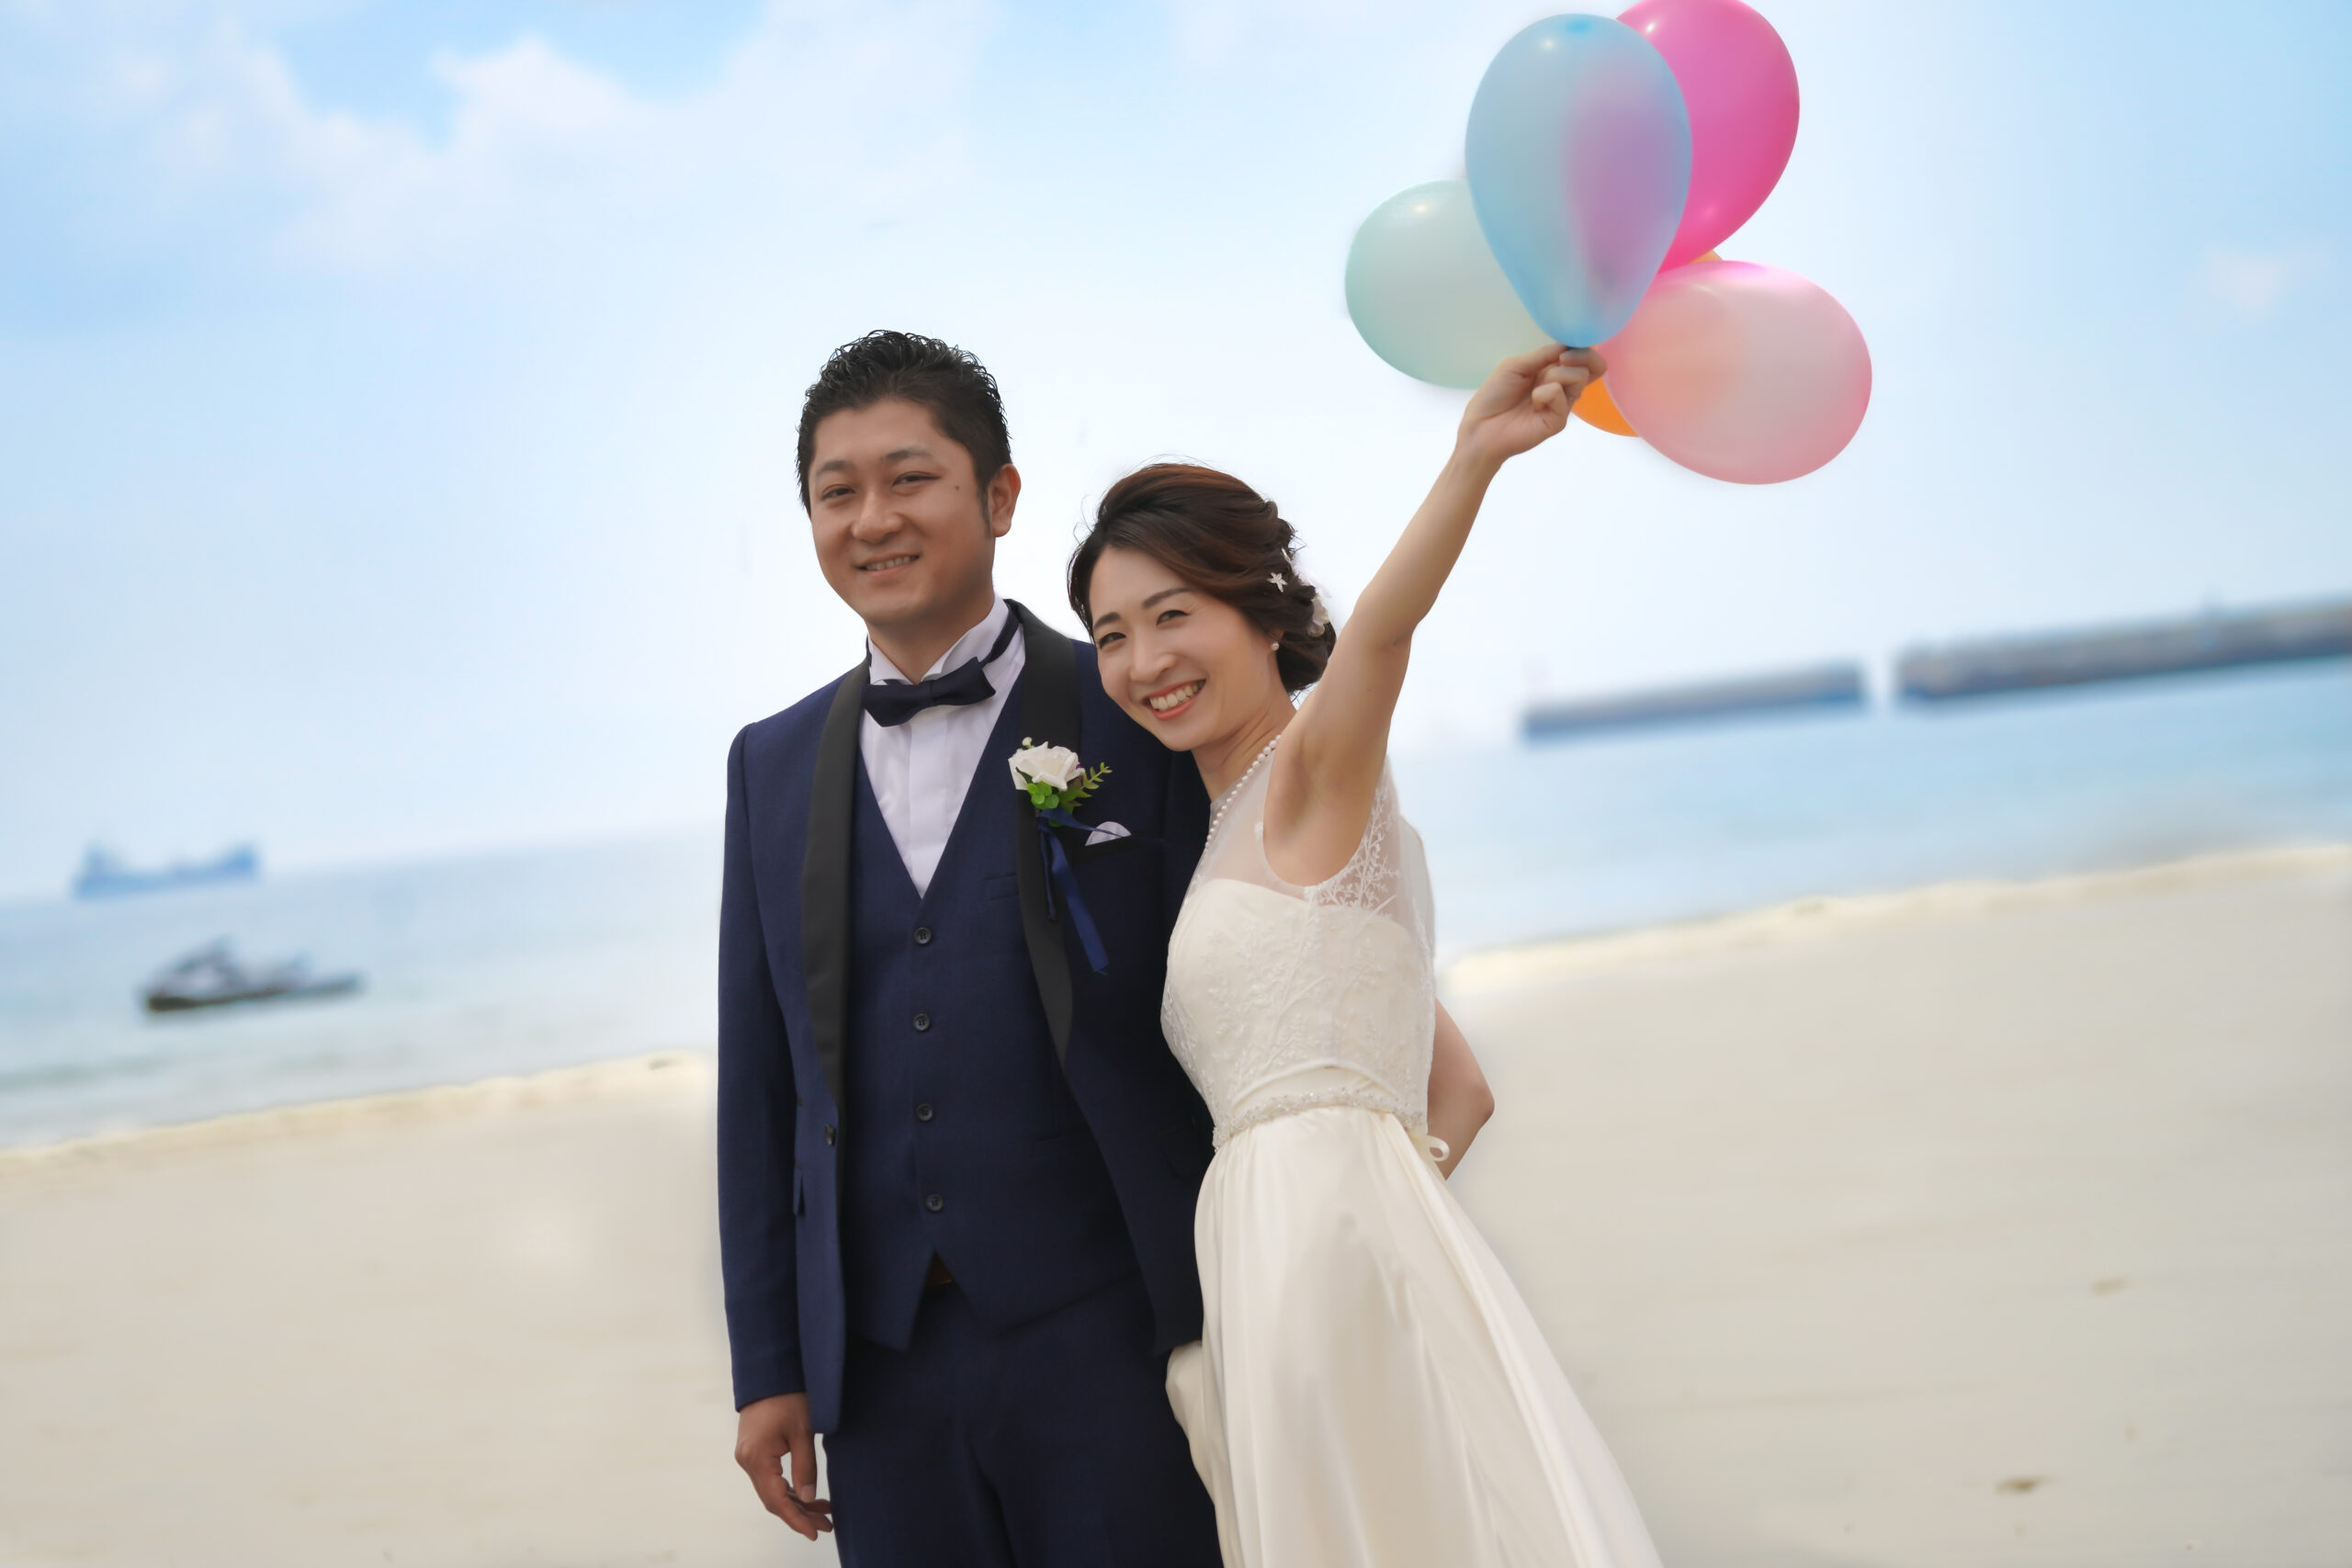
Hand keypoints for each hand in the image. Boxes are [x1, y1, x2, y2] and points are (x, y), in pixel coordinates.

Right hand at [735, 1392, 833, 1538]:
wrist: (770, 1370)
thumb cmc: (789, 1396)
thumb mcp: (803, 1432)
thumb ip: (805, 1468)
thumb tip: (808, 1499)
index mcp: (757, 1457)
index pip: (776, 1500)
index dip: (795, 1520)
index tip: (814, 1533)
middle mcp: (747, 1460)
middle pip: (773, 1499)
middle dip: (799, 1514)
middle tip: (826, 1525)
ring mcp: (748, 1456)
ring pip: (771, 1490)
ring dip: (795, 1502)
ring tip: (824, 1511)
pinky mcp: (753, 1451)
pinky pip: (770, 1478)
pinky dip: (788, 1489)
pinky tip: (807, 1495)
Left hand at [1456, 345, 1603, 469]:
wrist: (1481, 426)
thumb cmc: (1494, 395)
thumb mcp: (1516, 365)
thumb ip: (1543, 354)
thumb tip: (1568, 345)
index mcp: (1551, 371)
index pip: (1581, 357)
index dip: (1581, 348)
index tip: (1568, 346)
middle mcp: (1560, 386)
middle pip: (1592, 366)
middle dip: (1579, 357)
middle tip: (1561, 360)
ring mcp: (1561, 404)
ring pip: (1580, 378)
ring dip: (1557, 374)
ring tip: (1536, 388)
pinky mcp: (1558, 420)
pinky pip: (1563, 397)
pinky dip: (1546, 394)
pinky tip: (1533, 404)